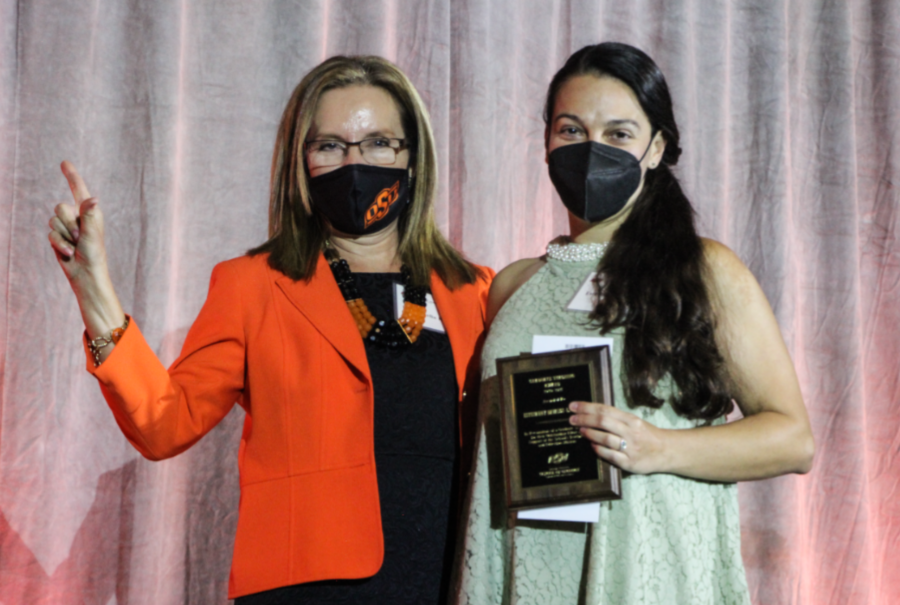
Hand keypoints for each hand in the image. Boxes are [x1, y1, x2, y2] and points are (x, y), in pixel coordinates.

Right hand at [48, 161, 123, 343]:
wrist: (86, 274)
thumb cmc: (95, 254)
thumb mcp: (93, 234)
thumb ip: (90, 215)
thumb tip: (92, 198)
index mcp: (90, 212)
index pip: (78, 189)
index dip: (71, 176)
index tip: (64, 162)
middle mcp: (77, 216)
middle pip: (60, 207)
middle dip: (69, 223)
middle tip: (80, 237)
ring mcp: (66, 226)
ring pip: (53, 221)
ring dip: (64, 235)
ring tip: (76, 246)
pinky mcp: (58, 237)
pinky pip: (50, 234)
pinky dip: (59, 244)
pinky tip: (69, 252)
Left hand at [568, 401, 667, 473]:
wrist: (667, 451)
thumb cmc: (647, 435)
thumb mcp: (634, 422)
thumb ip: (616, 418)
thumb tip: (591, 413)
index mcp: (631, 420)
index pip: (606, 410)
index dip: (587, 407)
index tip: (573, 406)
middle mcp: (631, 432)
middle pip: (604, 422)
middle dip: (584, 419)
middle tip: (571, 419)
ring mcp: (631, 448)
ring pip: (606, 438)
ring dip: (590, 434)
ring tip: (580, 430)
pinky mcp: (630, 462)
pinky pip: (611, 455)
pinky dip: (599, 450)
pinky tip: (592, 446)